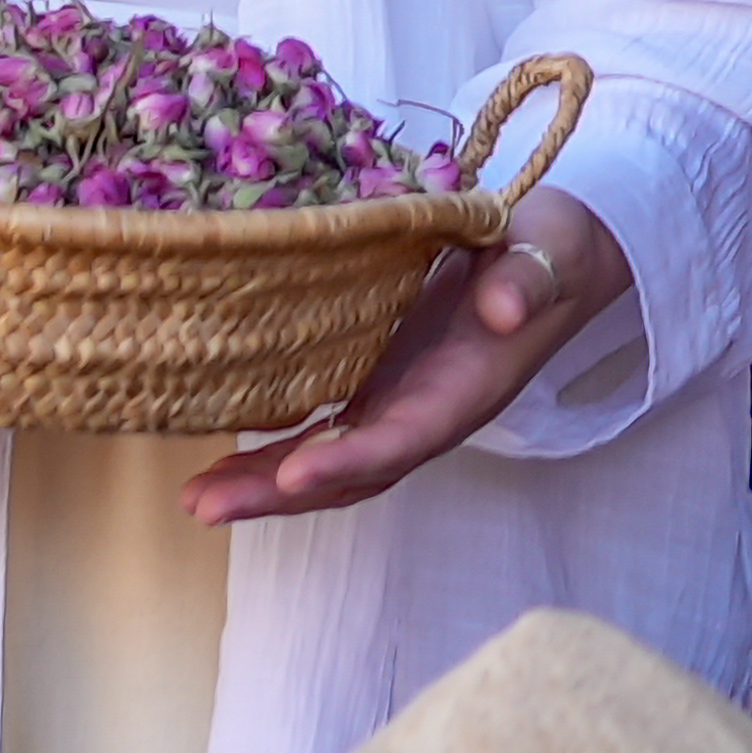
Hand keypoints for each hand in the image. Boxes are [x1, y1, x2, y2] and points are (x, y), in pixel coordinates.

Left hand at [194, 193, 633, 523]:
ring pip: (329, 462)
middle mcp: (429, 411)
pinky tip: (220, 459)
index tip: (293, 475)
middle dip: (280, 495)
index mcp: (468, 387)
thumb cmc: (548, 247)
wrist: (553, 256)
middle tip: (207, 505)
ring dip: (264, 485)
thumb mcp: (549, 249)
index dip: (352, 459)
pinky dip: (272, 452)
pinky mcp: (377, 386)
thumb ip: (531, 278)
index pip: (407, 436)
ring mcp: (399, 404)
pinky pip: (321, 431)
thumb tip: (506, 309)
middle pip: (354, 472)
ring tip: (198, 497)